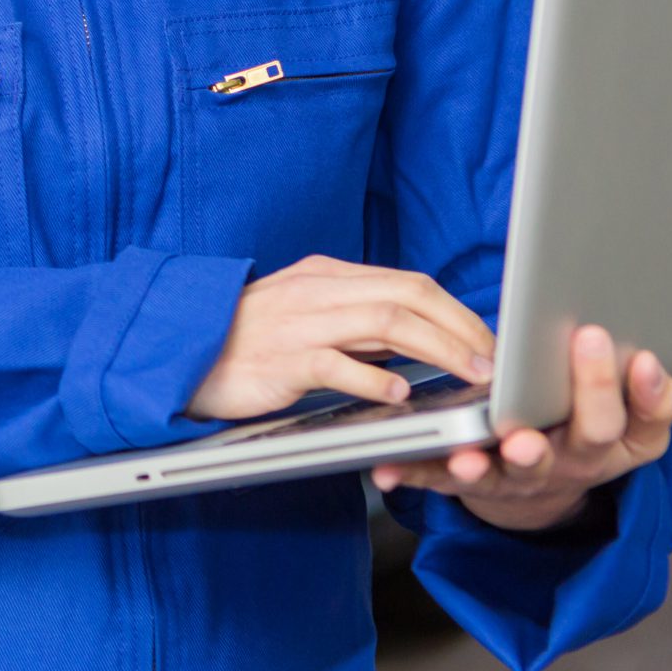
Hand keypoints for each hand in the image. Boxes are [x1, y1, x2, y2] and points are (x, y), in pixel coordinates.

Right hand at [188, 255, 495, 420]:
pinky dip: (375, 376)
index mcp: (326, 277)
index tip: (489, 342)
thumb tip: (417, 338)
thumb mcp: (305, 318)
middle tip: (493, 361)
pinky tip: (399, 392)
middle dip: (460, 327)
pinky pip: (337, 363)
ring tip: (469, 375)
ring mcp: (298, 323)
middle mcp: (317, 291)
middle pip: (407, 296)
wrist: (178, 353)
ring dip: (438, 348)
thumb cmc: (245, 343)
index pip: (408, 283)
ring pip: (384, 322)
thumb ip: (355, 324)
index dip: (457, 311)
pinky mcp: (280, 359)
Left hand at [368, 324, 671, 532]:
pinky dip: (416, 472)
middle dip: (587, 393)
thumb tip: (646, 355)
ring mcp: (527, 477)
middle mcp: (577, 461)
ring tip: (473, 449)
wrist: (543, 491)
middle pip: (591, 435)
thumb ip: (637, 388)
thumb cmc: (578, 427)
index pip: (645, 419)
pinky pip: (443, 480)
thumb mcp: (623, 416)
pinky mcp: (477, 485)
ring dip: (497, 458)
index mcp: (617, 440)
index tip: (645, 356)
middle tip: (582, 347)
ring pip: (516, 470)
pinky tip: (389, 467)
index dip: (652, 392)